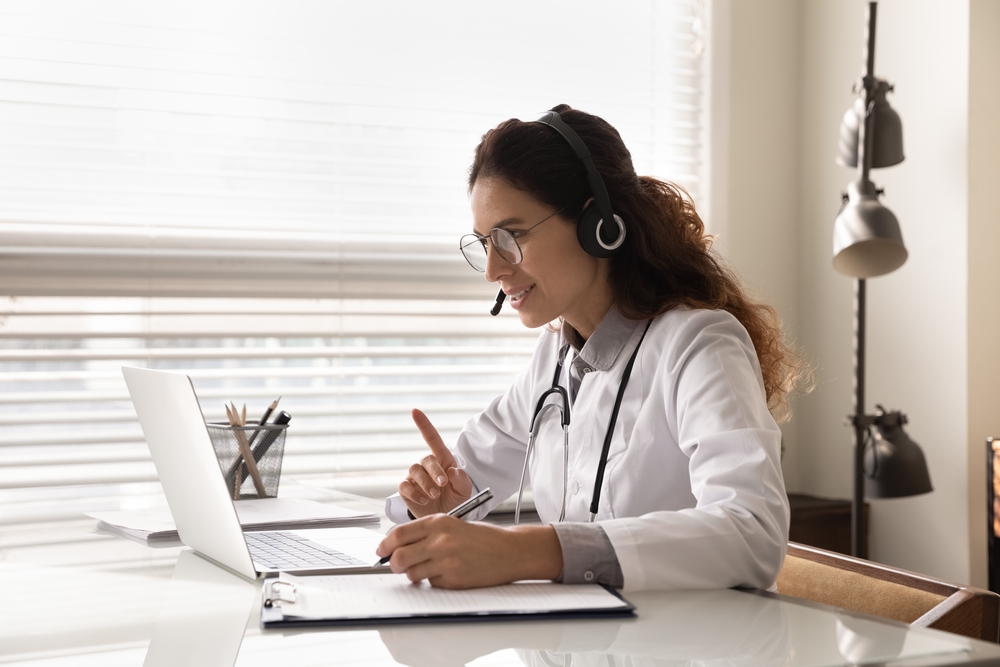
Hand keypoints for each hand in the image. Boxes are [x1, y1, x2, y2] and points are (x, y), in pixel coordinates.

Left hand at [375, 515, 562, 588]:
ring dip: (416, 574)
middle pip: (399, 558)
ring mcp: (446, 561)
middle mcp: (440, 540)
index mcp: (439, 522)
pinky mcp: (453, 579)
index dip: (385, 545)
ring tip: (431, 567)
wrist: (510, 551)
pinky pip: (432, 583)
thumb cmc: (483, 538)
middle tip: (398, 565)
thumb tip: (398, 546)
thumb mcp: (453, 525)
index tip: (381, 550)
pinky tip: (450, 572)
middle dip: (394, 564)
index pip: (399, 534)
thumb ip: (426, 533)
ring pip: (413, 574)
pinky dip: (435, 581)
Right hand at [399, 409, 472, 516]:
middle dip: (435, 471)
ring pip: (415, 471)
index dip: (424, 424)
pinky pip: (405, 486)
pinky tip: (424, 500)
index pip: (432, 439)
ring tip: (435, 495)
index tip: (415, 411)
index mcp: (443, 461)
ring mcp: (415, 477)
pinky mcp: (406, 489)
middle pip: (426, 459)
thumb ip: (462, 480)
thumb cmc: (455, 500)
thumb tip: (453, 471)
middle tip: (442, 485)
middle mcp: (427, 466)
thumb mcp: (465, 491)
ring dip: (426, 483)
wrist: (444, 518)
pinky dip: (415, 493)